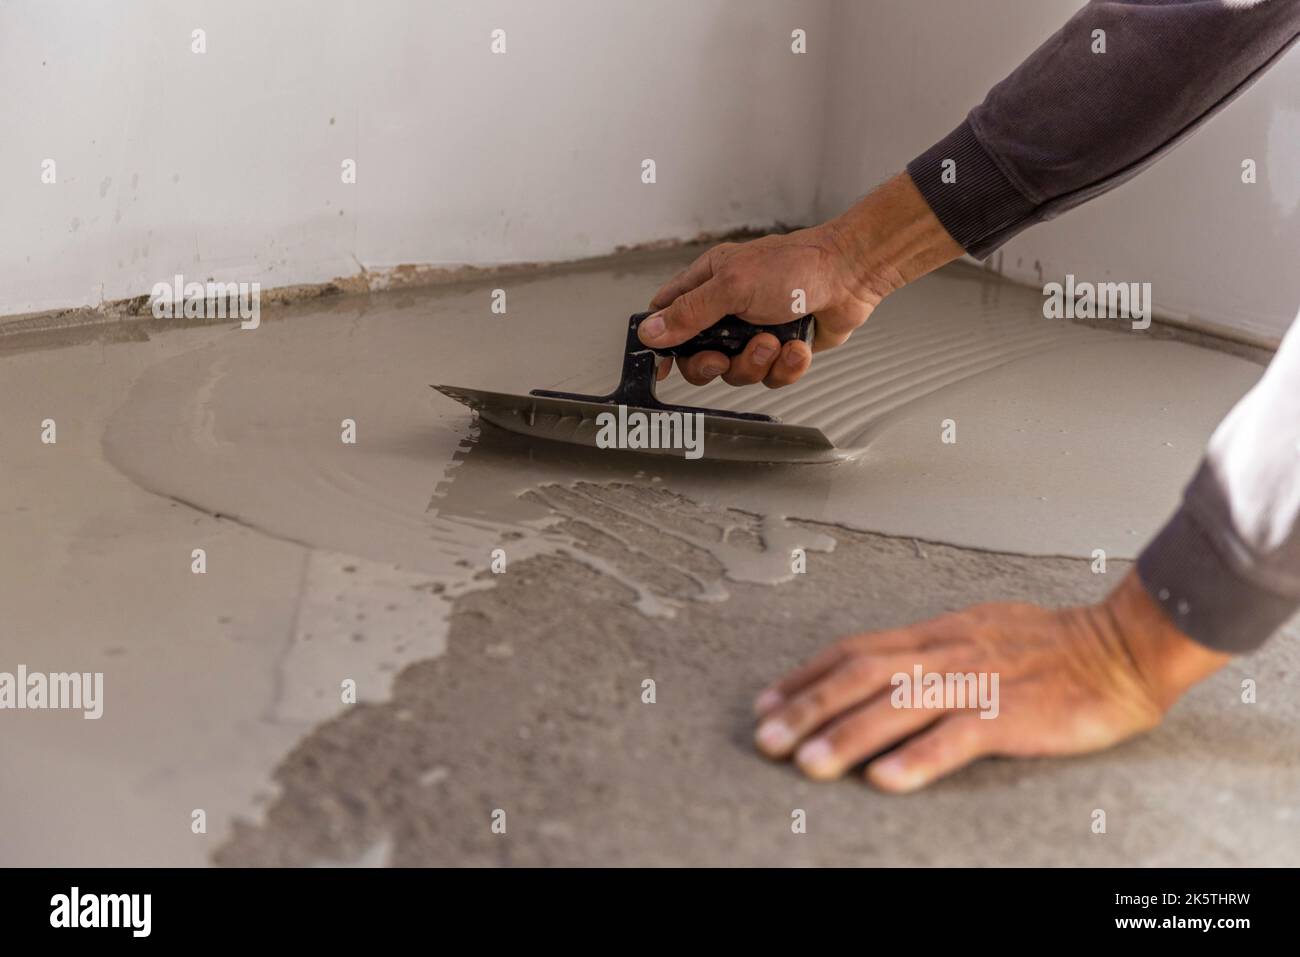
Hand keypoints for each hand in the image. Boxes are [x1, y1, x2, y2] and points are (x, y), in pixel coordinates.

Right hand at [643, 172, 962, 387]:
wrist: (850, 276)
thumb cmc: (796, 267)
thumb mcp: (732, 286)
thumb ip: (689, 313)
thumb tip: (649, 332)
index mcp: (708, 284)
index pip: (668, 316)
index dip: (661, 344)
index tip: (660, 367)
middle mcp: (727, 310)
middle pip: (697, 357)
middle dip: (711, 365)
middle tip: (722, 358)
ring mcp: (754, 332)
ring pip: (736, 372)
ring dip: (756, 362)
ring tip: (775, 341)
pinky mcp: (782, 350)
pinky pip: (770, 376)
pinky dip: (785, 367)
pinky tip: (797, 347)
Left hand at [752, 569, 1228, 791]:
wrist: (1122, 646)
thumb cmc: (1050, 644)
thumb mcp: (975, 632)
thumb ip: (926, 652)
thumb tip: (873, 670)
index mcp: (936, 633)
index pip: (853, 649)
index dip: (804, 675)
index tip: (766, 702)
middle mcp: (947, 652)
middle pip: (861, 675)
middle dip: (808, 707)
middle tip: (767, 740)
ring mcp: (979, 681)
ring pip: (898, 704)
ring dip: (847, 735)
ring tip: (808, 765)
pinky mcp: (1013, 714)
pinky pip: (958, 737)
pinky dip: (919, 758)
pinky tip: (886, 779)